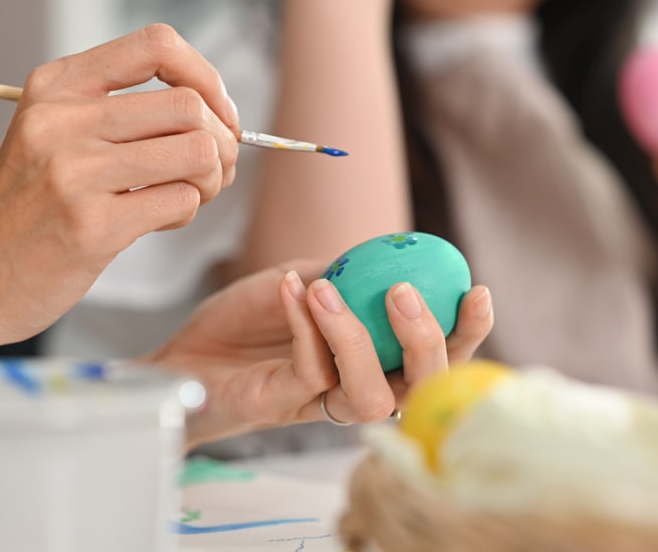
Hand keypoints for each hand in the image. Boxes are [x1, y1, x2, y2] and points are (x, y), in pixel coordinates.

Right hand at [0, 24, 239, 356]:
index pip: (156, 44)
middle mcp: (63, 120)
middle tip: (213, 169)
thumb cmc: (30, 206)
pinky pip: (182, 202)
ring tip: (188, 194)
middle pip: (190, 106)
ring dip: (211, 179)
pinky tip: (156, 220)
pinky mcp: (92, 225)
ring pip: (197, 152)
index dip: (206, 77)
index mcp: (57, 86)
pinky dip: (185, 212)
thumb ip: (124, 111)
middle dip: (222, 141)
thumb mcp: (55, 134)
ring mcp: (76, 172)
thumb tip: (219, 111)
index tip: (217, 113)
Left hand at [144, 260, 493, 447]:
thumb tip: (390, 251)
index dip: (466, 332)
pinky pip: (311, 371)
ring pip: (372, 395)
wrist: (181, 356)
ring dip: (360, 338)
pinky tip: (293, 288)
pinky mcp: (284, 406)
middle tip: (408, 295)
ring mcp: (321, 403)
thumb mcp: (300, 281)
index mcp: (376, 360)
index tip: (476, 289)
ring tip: (332, 290)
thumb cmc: (243, 324)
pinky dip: (306, 324)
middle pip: (420, 389)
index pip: (436, 357)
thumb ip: (344, 274)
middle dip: (429, 343)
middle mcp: (357, 388)